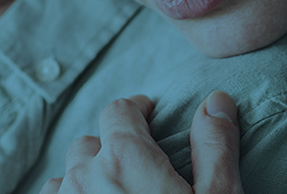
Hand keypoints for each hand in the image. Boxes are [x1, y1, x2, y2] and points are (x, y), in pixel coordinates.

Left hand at [39, 91, 245, 193]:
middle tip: (140, 164)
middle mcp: (85, 176)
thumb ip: (215, 148)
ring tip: (115, 190)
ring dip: (89, 176)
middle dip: (113, 147)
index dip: (136, 109)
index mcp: (125, 159)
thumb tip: (218, 100)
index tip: (149, 113)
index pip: (119, 111)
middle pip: (91, 143)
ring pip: (68, 174)